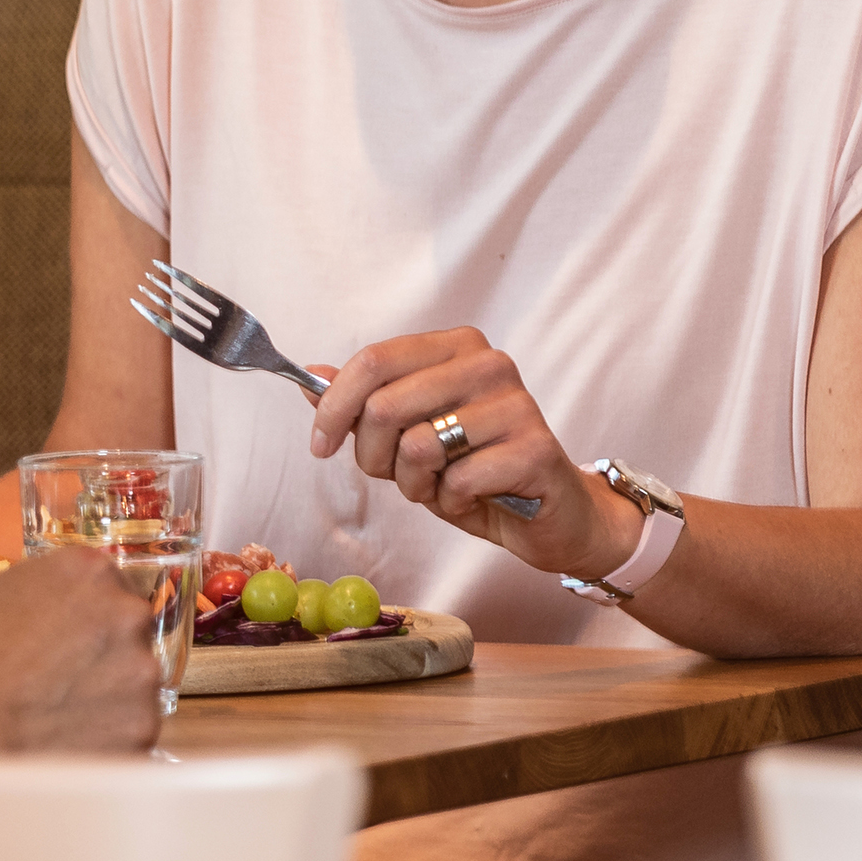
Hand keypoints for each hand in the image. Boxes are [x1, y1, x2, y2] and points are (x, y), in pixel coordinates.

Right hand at [0, 552, 163, 756]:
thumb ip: (41, 591)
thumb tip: (52, 606)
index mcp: (89, 572)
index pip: (110, 585)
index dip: (88, 614)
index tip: (72, 636)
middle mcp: (126, 612)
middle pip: (130, 632)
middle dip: (104, 655)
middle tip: (63, 679)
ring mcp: (141, 671)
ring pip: (135, 684)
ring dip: (108, 698)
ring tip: (60, 716)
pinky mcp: (142, 725)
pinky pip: (131, 731)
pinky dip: (108, 739)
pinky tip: (69, 741)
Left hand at [305, 331, 638, 574]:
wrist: (551, 515)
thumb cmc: (475, 469)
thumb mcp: (408, 434)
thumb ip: (363, 404)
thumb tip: (310, 377)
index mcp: (455, 346)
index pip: (373, 360)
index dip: (334, 406)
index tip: (320, 444)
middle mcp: (489, 364)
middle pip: (385, 405)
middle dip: (373, 457)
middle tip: (396, 476)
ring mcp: (516, 404)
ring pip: (418, 446)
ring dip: (413, 483)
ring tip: (439, 486)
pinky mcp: (535, 449)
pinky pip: (456, 481)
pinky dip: (449, 502)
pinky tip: (471, 498)